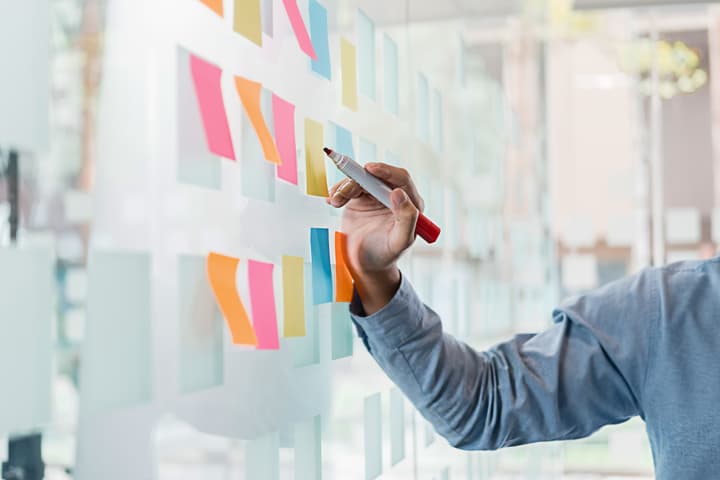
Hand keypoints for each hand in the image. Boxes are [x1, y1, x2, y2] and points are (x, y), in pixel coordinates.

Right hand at [326, 163, 424, 313]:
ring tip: (335, 201)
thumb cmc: (385, 255)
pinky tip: (331, 200)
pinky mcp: (360, 198)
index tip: (369, 169)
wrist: (364, 264)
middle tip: (343, 190)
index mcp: (410, 203)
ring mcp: (376, 195)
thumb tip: (399, 192)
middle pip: (377, 176)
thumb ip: (406, 219)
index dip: (386, 171)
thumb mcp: (399, 242)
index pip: (401, 179)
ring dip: (345, 187)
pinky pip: (349, 186)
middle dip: (359, 179)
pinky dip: (338, 190)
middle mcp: (394, 196)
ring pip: (361, 180)